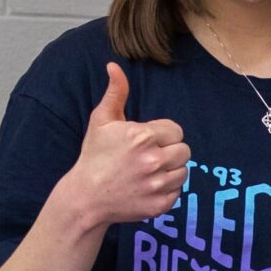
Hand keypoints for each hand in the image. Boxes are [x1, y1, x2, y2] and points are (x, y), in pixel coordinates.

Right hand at [63, 62, 190, 227]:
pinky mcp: (159, 205)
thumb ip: (116, 92)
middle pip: (184, 150)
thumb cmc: (94, 156)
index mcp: (143, 136)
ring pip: (183, 171)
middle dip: (170, 151)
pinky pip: (177, 191)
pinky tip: (148, 186)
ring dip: (170, 170)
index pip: (176, 130)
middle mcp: (153, 161)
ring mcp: (157, 185)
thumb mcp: (101, 120)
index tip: (148, 141)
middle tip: (150, 156)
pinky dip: (167, 189)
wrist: (86, 197)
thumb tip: (114, 66)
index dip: (163, 134)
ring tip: (150, 171)